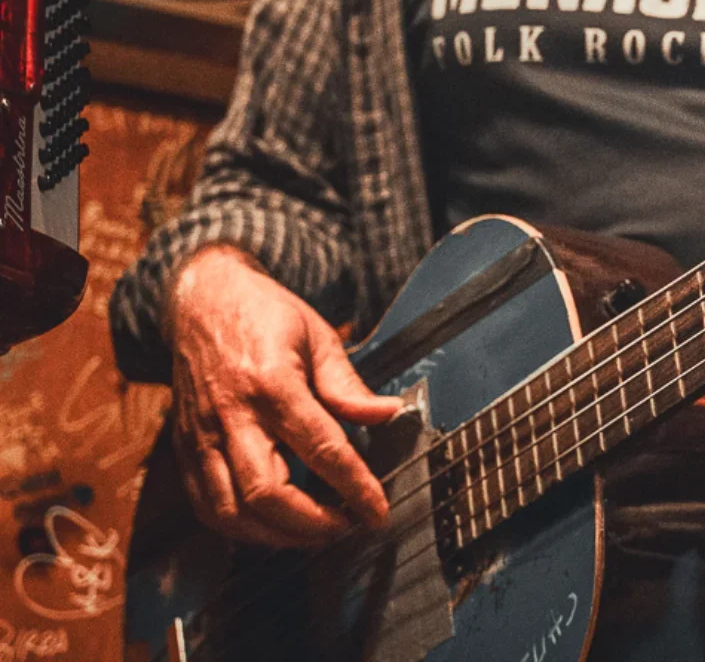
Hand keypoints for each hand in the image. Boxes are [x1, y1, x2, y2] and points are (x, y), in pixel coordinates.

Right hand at [168, 246, 403, 548]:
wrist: (203, 300)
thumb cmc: (264, 313)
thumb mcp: (317, 335)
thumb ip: (347, 384)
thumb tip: (387, 414)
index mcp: (271, 383)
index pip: (320, 447)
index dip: (354, 485)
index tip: (377, 510)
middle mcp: (232, 416)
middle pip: (267, 492)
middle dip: (311, 524)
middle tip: (346, 526)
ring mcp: (203, 437)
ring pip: (231, 512)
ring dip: (277, 536)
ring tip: (315, 533)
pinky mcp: (185, 450)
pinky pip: (207, 508)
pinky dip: (240, 530)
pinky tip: (271, 527)